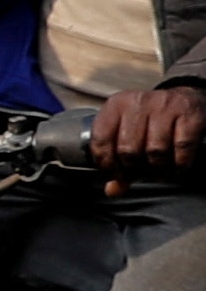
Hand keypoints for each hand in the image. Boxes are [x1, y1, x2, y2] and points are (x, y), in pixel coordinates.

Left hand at [89, 81, 205, 176]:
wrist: (187, 100)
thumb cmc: (151, 120)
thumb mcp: (128, 132)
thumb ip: (117, 160)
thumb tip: (112, 190)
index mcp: (116, 105)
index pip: (101, 140)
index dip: (107, 165)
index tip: (116, 175)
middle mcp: (138, 103)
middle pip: (128, 149)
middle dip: (134, 168)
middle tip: (140, 172)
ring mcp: (165, 106)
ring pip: (155, 150)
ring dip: (157, 168)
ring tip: (158, 171)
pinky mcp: (189, 114)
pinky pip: (182, 147)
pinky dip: (179, 163)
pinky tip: (176, 166)